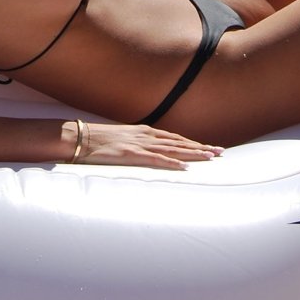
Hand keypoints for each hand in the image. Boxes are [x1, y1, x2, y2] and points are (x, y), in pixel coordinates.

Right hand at [75, 122, 222, 170]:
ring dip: (193, 154)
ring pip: (173, 150)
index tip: (209, 147)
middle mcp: (146, 135)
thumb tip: (146, 150)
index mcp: (144, 131)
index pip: (175, 138)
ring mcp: (140, 144)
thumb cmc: (98, 139)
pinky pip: (156, 160)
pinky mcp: (132, 154)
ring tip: (210, 158)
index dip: (193, 143)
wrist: (80, 137)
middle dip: (200, 148)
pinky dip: (172, 163)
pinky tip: (184, 168)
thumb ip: (136, 143)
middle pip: (179, 142)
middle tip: (220, 152)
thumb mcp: (122, 138)